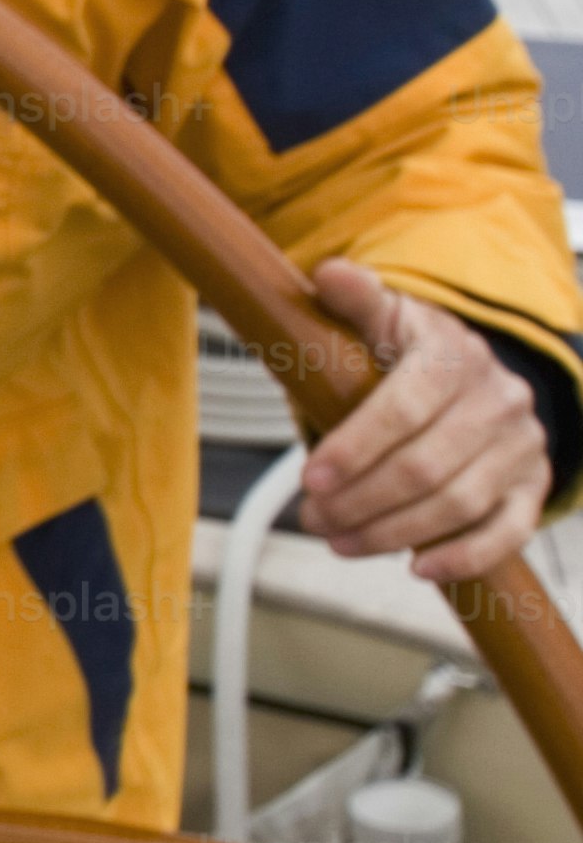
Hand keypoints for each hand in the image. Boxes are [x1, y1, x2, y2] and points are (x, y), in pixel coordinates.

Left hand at [292, 260, 554, 583]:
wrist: (470, 374)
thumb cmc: (406, 353)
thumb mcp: (381, 318)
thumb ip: (355, 300)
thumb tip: (330, 274)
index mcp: (454, 355)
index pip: (404, 407)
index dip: (356, 447)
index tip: (310, 478)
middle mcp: (498, 400)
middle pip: (428, 465)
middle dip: (363, 500)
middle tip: (312, 519)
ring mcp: (521, 446)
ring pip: (461, 502)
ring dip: (395, 532)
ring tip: (339, 541)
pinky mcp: (532, 485)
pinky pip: (511, 531)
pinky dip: (466, 556)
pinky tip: (418, 568)